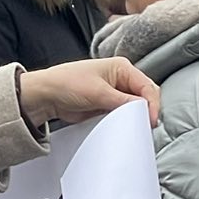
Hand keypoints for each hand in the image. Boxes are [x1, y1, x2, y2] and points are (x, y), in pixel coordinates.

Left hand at [18, 57, 160, 127]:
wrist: (46, 95)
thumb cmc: (68, 84)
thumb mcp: (98, 93)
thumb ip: (123, 101)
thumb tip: (144, 109)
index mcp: (121, 67)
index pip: (147, 86)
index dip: (152, 104)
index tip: (151, 121)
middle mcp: (121, 78)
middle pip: (145, 96)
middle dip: (147, 111)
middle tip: (146, 128)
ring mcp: (115, 92)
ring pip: (136, 107)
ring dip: (137, 117)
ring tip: (138, 130)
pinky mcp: (108, 105)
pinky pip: (124, 115)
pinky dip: (127, 121)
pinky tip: (127, 129)